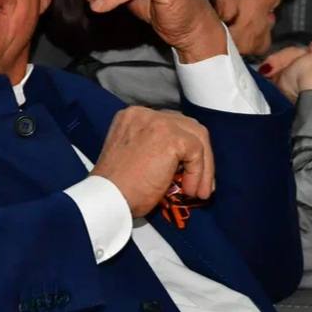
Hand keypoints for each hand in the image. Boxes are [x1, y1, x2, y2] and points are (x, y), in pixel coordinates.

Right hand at [91, 106, 214, 216]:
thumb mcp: (134, 157)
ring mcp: (158, 123)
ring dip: (203, 166)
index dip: (184, 148)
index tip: (188, 172)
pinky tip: (189, 190)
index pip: (170, 123)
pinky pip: (197, 152)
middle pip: (187, 125)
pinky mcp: (170, 138)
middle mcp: (145, 114)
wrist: (108, 197)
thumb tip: (182, 160)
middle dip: (199, 154)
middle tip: (199, 182)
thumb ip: (154, 148)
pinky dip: (199, 174)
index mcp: (133, 117)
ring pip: (197, 136)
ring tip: (197, 191)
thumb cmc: (117, 187)